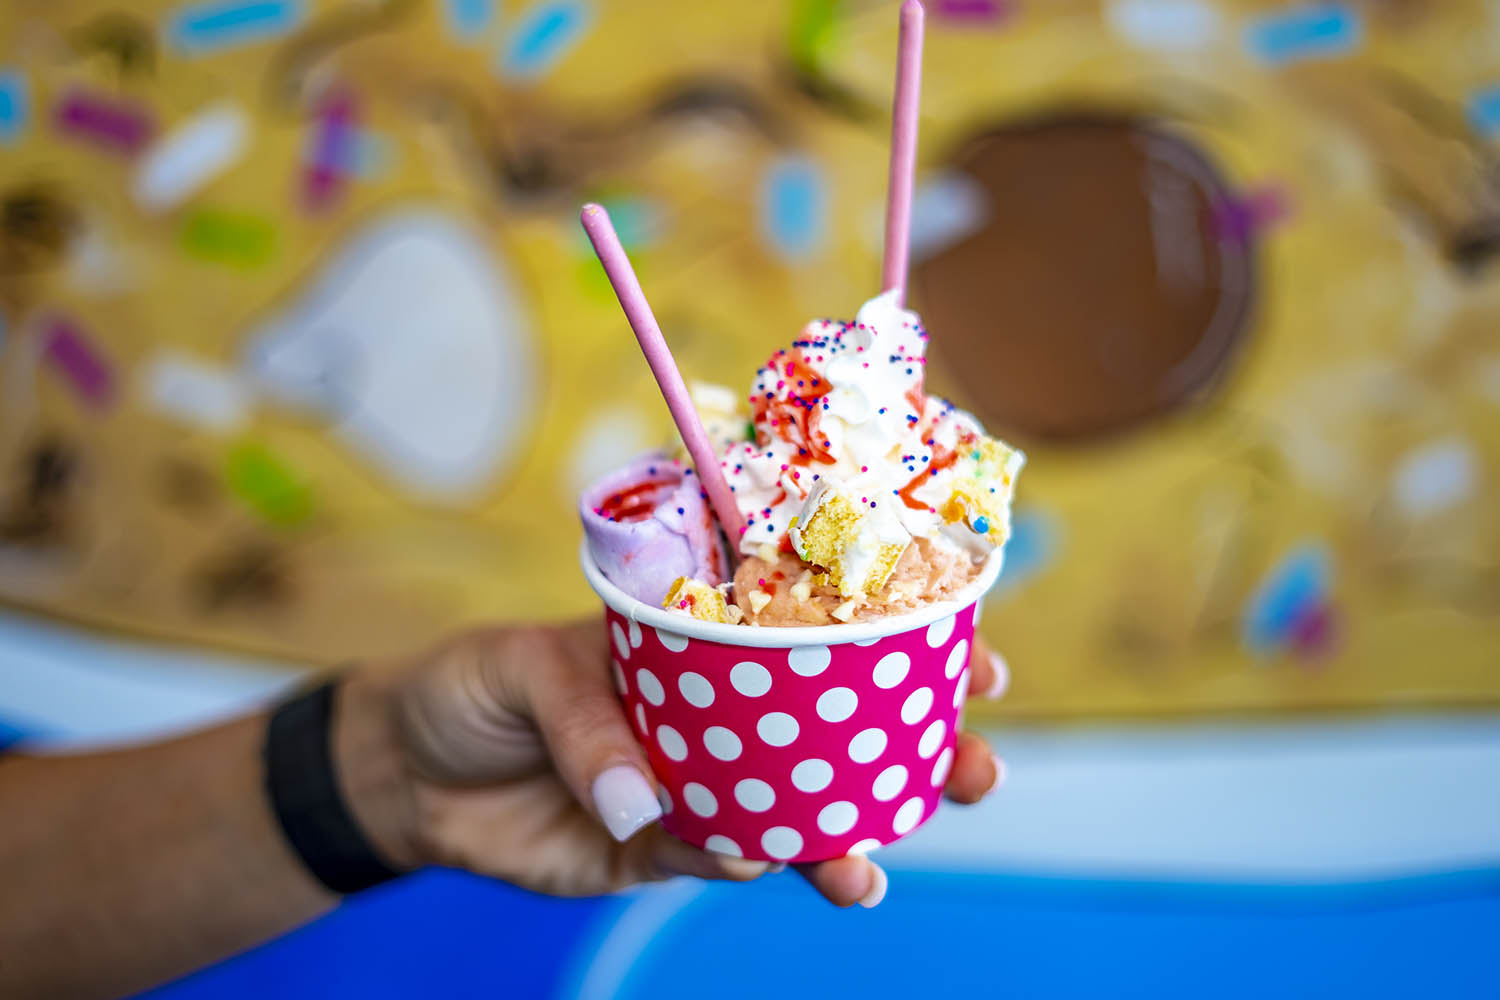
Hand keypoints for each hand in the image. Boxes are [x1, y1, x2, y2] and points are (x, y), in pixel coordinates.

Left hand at [340, 621, 1006, 906]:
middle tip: (974, 771)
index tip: (976, 655)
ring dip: (847, 838)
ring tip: (875, 864)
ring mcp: (697, 788)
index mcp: (709, 644)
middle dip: (917, 756)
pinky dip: (740, 864)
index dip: (903, 644)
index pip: (820, 638)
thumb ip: (588, 723)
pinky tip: (763, 865)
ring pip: (795, 814)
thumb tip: (649, 801)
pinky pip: (711, 861)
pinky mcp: (654, 854)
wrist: (401, 771)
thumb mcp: (524, 668)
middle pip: (838, 736)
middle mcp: (722, 717)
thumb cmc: (473, 685)